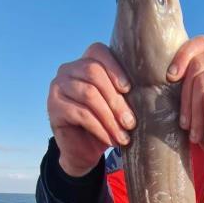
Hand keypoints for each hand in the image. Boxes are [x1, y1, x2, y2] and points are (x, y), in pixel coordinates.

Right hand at [47, 43, 135, 176]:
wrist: (82, 151)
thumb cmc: (104, 124)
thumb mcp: (116, 105)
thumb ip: (124, 91)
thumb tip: (149, 88)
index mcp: (85, 62)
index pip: (98, 51)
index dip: (114, 67)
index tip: (129, 88)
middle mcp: (67, 70)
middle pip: (94, 73)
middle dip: (116, 100)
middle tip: (131, 123)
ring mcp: (57, 87)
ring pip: (89, 95)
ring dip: (110, 118)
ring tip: (124, 136)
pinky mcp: (54, 107)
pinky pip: (81, 114)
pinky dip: (100, 128)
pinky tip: (111, 140)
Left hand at [167, 36, 203, 187]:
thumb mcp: (197, 108)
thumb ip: (189, 87)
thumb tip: (166, 75)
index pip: (199, 44)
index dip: (182, 56)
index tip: (170, 78)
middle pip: (196, 66)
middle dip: (187, 101)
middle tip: (188, 126)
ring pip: (203, 84)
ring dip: (197, 116)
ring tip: (199, 134)